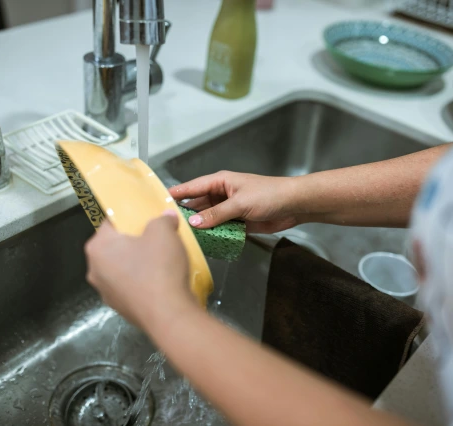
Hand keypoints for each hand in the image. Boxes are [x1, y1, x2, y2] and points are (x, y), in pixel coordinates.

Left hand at [84, 211, 197, 331]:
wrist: (168, 315)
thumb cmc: (159, 267)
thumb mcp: (164, 232)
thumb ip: (162, 219)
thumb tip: (166, 217)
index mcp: (98, 247)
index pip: (110, 223)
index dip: (130, 218)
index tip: (146, 219)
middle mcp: (94, 270)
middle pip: (115, 247)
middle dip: (133, 241)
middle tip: (156, 238)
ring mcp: (105, 292)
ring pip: (122, 268)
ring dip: (137, 263)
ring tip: (161, 261)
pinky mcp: (120, 308)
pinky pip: (130, 287)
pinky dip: (142, 282)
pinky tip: (160, 282)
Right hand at [169, 171, 299, 233]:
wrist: (294, 206)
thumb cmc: (269, 195)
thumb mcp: (240, 203)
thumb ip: (217, 214)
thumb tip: (194, 223)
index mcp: (220, 182)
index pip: (193, 187)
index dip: (177, 193)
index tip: (159, 200)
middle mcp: (222, 194)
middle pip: (198, 205)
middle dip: (186, 214)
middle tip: (168, 226)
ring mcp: (229, 209)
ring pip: (208, 218)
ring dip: (200, 227)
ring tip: (182, 238)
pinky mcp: (237, 222)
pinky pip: (220, 228)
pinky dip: (213, 235)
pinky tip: (203, 243)